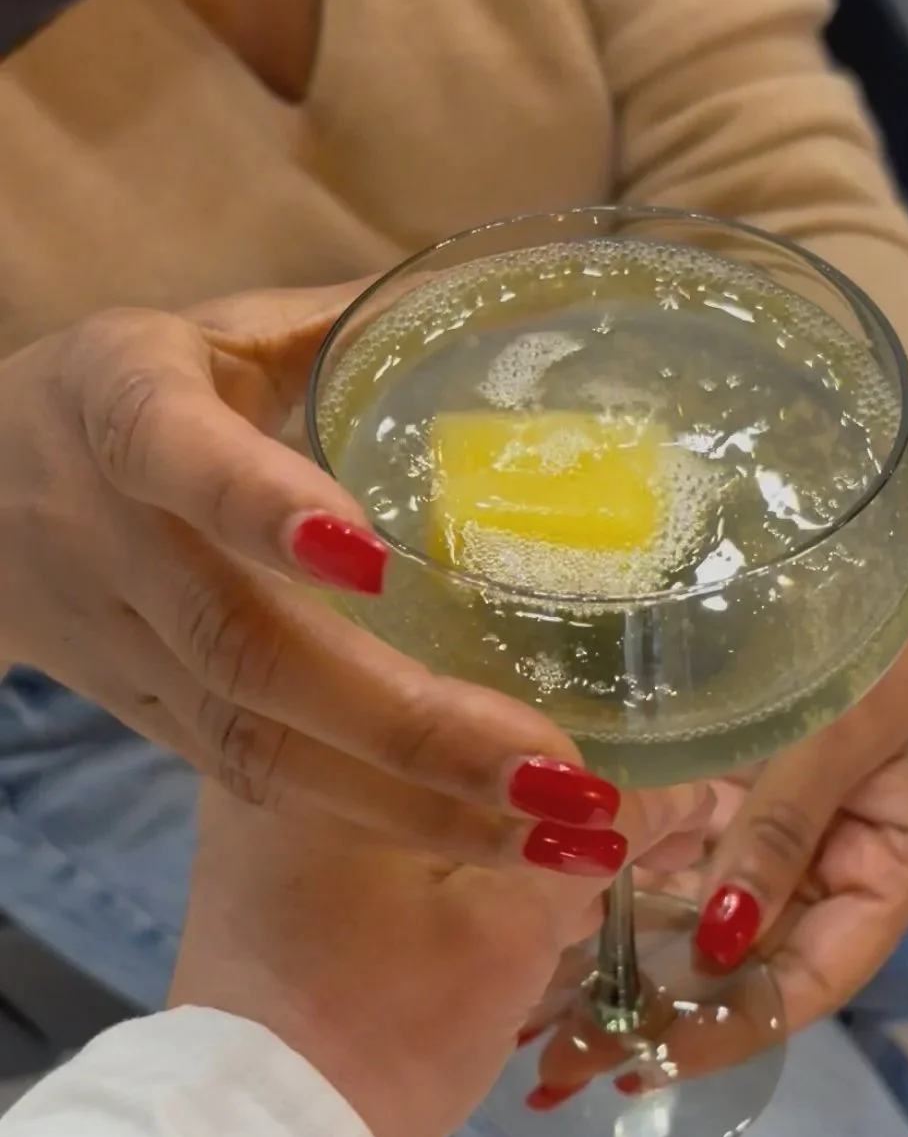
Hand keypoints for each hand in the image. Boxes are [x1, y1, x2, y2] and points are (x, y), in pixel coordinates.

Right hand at [0, 288, 626, 873]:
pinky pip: (265, 783)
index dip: (261, 506)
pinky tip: (496, 843)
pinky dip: (382, 823)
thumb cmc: (118, 394)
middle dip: (410, 723)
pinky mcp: (154, 722)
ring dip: (418, 804)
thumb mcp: (206, 332)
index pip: (180, 459)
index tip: (370, 556)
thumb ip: (331, 324)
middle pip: (249, 650)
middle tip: (557, 771)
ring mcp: (129, 652)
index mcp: (122, 412)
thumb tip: (489, 294)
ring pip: (262, 747)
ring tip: (561, 836)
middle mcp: (117, 544)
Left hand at [168, 778, 713, 1136]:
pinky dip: (457, 840)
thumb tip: (699, 791)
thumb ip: (601, 843)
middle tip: (650, 827)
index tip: (668, 798)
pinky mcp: (279, 857)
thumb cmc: (385, 1026)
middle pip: (456, 741)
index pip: (488, 716)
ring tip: (605, 863)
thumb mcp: (510, 930)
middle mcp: (280, 746)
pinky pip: (389, 817)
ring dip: (513, 817)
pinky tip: (528, 876)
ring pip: (426, 781)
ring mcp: (272, 803)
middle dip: (556, 789)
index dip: (585, 767)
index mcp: (321, 737)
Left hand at [524, 582, 907, 1092]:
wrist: (853, 540)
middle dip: (669, 1014)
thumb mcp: (840, 730)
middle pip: (755, 965)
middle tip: (568, 1061)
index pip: (811, 979)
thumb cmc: (876, 631)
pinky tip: (567, 921)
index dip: (733, 1027)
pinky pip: (690, 860)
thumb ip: (780, 832)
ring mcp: (790, 835)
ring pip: (714, 924)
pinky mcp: (746, 798)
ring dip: (640, 966)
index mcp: (893, 868)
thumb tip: (718, 945)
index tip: (647, 1060)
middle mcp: (841, 868)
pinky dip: (637, 894)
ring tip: (548, 1017)